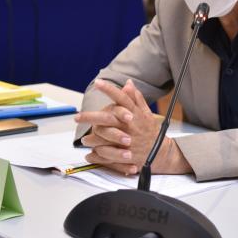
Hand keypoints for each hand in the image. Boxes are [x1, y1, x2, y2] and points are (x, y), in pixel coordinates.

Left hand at [75, 79, 191, 174]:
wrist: (160, 153)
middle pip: (107, 118)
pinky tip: (90, 154)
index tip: (98, 82)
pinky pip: (107, 155)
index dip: (109, 90)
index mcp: (135, 114)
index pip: (121, 98)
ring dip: (92, 138)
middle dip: (90, 117)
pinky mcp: (125, 154)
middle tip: (77, 117)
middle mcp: (130, 125)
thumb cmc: (150, 131)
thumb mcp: (146, 113)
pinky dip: (97, 156)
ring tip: (84, 139)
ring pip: (105, 137)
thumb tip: (128, 83)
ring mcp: (127, 140)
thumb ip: (136, 98)